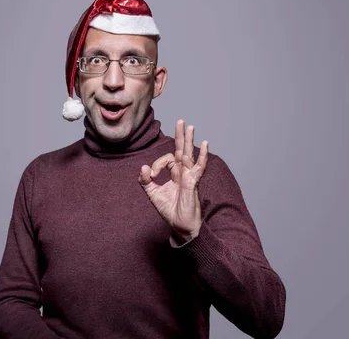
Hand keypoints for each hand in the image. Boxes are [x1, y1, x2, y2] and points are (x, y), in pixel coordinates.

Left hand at [138, 120, 208, 242]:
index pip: (167, 160)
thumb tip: (143, 167)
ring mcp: (189, 177)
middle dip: (180, 136)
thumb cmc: (170, 211)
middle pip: (182, 150)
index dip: (157, 164)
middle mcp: (183, 173)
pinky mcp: (193, 183)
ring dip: (189, 140)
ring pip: (189, 155)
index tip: (151, 174)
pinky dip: (202, 155)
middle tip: (181, 121)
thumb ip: (146, 181)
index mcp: (175, 174)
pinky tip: (205, 144)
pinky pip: (199, 167)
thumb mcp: (153, 194)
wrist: (181, 226)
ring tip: (190, 126)